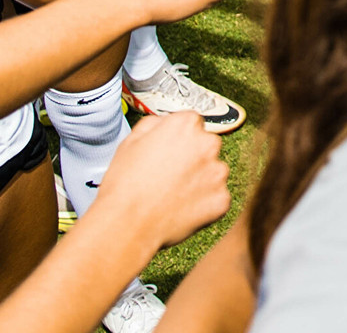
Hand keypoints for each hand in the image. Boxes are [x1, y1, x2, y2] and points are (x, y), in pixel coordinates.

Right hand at [89, 112, 230, 249]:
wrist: (127, 224)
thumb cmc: (124, 184)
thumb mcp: (131, 141)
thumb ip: (155, 124)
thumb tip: (167, 123)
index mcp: (186, 125)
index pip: (192, 125)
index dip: (178, 142)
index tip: (168, 155)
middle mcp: (208, 143)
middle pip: (207, 147)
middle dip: (193, 159)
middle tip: (170, 177)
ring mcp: (218, 173)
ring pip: (213, 173)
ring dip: (200, 181)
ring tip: (173, 196)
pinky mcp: (222, 199)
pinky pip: (216, 198)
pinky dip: (204, 205)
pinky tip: (181, 210)